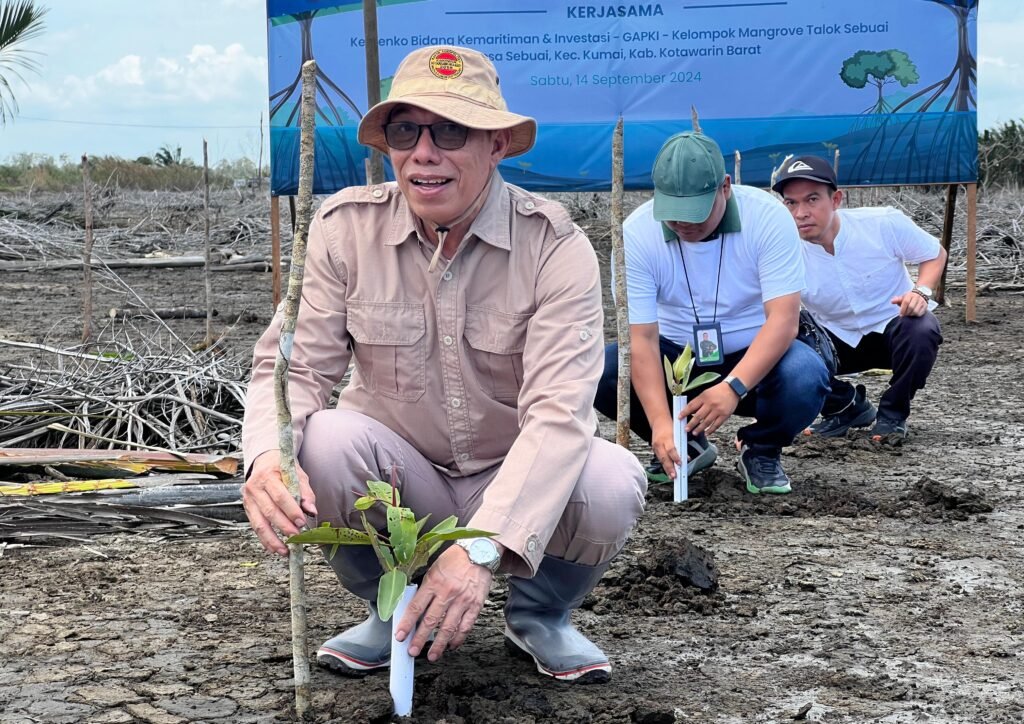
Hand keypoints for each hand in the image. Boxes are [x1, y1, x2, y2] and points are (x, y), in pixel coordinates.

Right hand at [240, 450, 316, 556]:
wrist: (264, 461)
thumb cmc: (282, 468)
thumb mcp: (297, 474)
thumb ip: (305, 492)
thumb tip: (312, 510)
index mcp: (268, 476)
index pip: (280, 496)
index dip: (291, 511)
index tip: (302, 522)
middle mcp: (255, 488)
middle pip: (269, 511)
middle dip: (284, 526)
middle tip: (297, 537)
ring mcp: (249, 499)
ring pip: (259, 523)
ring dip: (273, 539)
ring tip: (285, 550)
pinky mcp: (247, 509)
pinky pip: (255, 527)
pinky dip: (265, 539)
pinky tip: (274, 548)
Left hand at [394, 544, 494, 661]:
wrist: (479, 551)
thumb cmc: (455, 560)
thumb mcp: (434, 569)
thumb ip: (426, 588)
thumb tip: (415, 608)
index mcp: (434, 582)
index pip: (416, 607)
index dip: (407, 623)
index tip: (400, 635)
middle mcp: (447, 592)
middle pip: (430, 621)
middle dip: (420, 639)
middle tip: (412, 651)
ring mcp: (462, 600)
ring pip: (448, 627)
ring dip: (439, 644)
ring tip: (432, 655)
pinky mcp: (475, 605)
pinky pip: (466, 626)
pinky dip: (458, 638)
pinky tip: (452, 645)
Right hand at [651, 424, 681, 480]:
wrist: (658, 420)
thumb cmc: (670, 426)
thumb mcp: (677, 433)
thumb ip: (681, 445)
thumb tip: (686, 458)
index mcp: (666, 438)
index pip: (671, 449)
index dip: (676, 457)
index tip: (680, 464)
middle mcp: (659, 443)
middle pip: (664, 457)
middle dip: (670, 468)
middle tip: (675, 476)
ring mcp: (655, 446)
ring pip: (661, 460)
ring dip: (667, 469)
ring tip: (672, 477)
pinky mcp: (654, 448)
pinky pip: (660, 458)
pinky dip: (664, 465)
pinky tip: (668, 471)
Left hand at [683, 382, 740, 436]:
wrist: (732, 389)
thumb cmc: (717, 391)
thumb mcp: (706, 393)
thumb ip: (698, 402)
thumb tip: (689, 411)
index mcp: (704, 397)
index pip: (692, 406)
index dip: (684, 412)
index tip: (679, 418)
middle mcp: (710, 404)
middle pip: (698, 416)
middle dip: (691, 424)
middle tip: (686, 429)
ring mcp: (718, 410)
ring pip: (707, 422)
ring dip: (700, 428)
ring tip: (694, 433)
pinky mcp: (724, 415)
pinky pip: (716, 425)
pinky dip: (711, 430)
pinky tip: (706, 433)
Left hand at [891, 291, 927, 316]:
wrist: (921, 293)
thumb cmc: (909, 297)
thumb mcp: (903, 297)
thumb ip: (897, 299)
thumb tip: (892, 301)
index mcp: (910, 295)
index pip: (906, 302)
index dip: (902, 309)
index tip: (900, 314)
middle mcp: (917, 297)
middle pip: (911, 307)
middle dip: (906, 313)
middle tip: (904, 315)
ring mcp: (922, 302)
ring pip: (916, 311)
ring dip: (910, 314)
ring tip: (908, 314)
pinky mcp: (925, 306)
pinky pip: (920, 313)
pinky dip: (915, 315)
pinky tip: (913, 314)